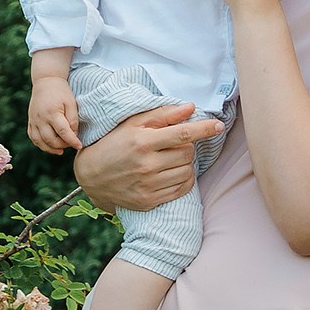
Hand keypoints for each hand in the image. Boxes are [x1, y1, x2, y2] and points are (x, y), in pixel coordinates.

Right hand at [28, 74, 82, 152]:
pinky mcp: (30, 121)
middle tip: (70, 144)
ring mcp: (33, 121)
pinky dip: (40, 144)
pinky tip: (49, 145)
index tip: (79, 146)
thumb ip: (73, 119)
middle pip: (50, 139)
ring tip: (60, 150)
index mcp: (52, 113)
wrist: (45, 81)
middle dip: (62, 145)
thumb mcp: (71, 103)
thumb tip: (74, 135)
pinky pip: (33, 138)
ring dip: (50, 149)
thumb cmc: (61, 91)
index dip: (72, 141)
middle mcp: (41, 118)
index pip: (63, 132)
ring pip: (40, 141)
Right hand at [73, 103, 223, 212]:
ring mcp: (148, 185)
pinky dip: (184, 179)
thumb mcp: (132, 124)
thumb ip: (162, 115)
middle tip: (174, 145)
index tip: (218, 126)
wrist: (91, 177)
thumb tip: (190, 108)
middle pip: (188, 154)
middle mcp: (146, 164)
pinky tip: (172, 173)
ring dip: (185, 164)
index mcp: (143, 141)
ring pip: (187, 172)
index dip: (204, 129)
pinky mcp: (149, 200)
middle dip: (187, 147)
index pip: (183, 134)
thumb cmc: (113, 144)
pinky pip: (181, 189)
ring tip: (171, 159)